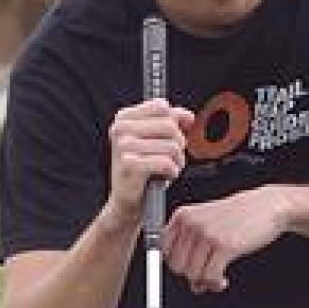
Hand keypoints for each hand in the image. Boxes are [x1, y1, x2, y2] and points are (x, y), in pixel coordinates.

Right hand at [106, 99, 194, 223]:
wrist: (128, 201)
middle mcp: (120, 129)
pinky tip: (165, 176)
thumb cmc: (145, 168)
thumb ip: (172, 121)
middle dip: (179, 144)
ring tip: (167, 168)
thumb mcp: (157, 139)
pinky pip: (167, 163)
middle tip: (172, 157)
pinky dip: (172, 172)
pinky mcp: (129, 166)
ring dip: (178, 160)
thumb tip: (189, 117)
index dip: (176, 119)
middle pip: (170, 126)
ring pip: (172, 146)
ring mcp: (123, 146)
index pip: (161, 106)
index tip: (178, 132)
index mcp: (124, 117)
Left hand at [162, 185, 292, 292]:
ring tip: (216, 278)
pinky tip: (223, 280)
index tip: (186, 269)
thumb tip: (193, 283)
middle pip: (176, 266)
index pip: (163, 249)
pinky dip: (216, 284)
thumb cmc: (242, 214)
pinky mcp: (224, 245)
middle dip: (191, 276)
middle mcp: (192, 223)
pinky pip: (210, 276)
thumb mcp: (210, 223)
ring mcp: (207, 234)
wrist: (268, 205)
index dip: (175, 263)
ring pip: (192, 274)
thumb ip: (195, 249)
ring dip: (205, 282)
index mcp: (183, 215)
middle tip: (205, 276)